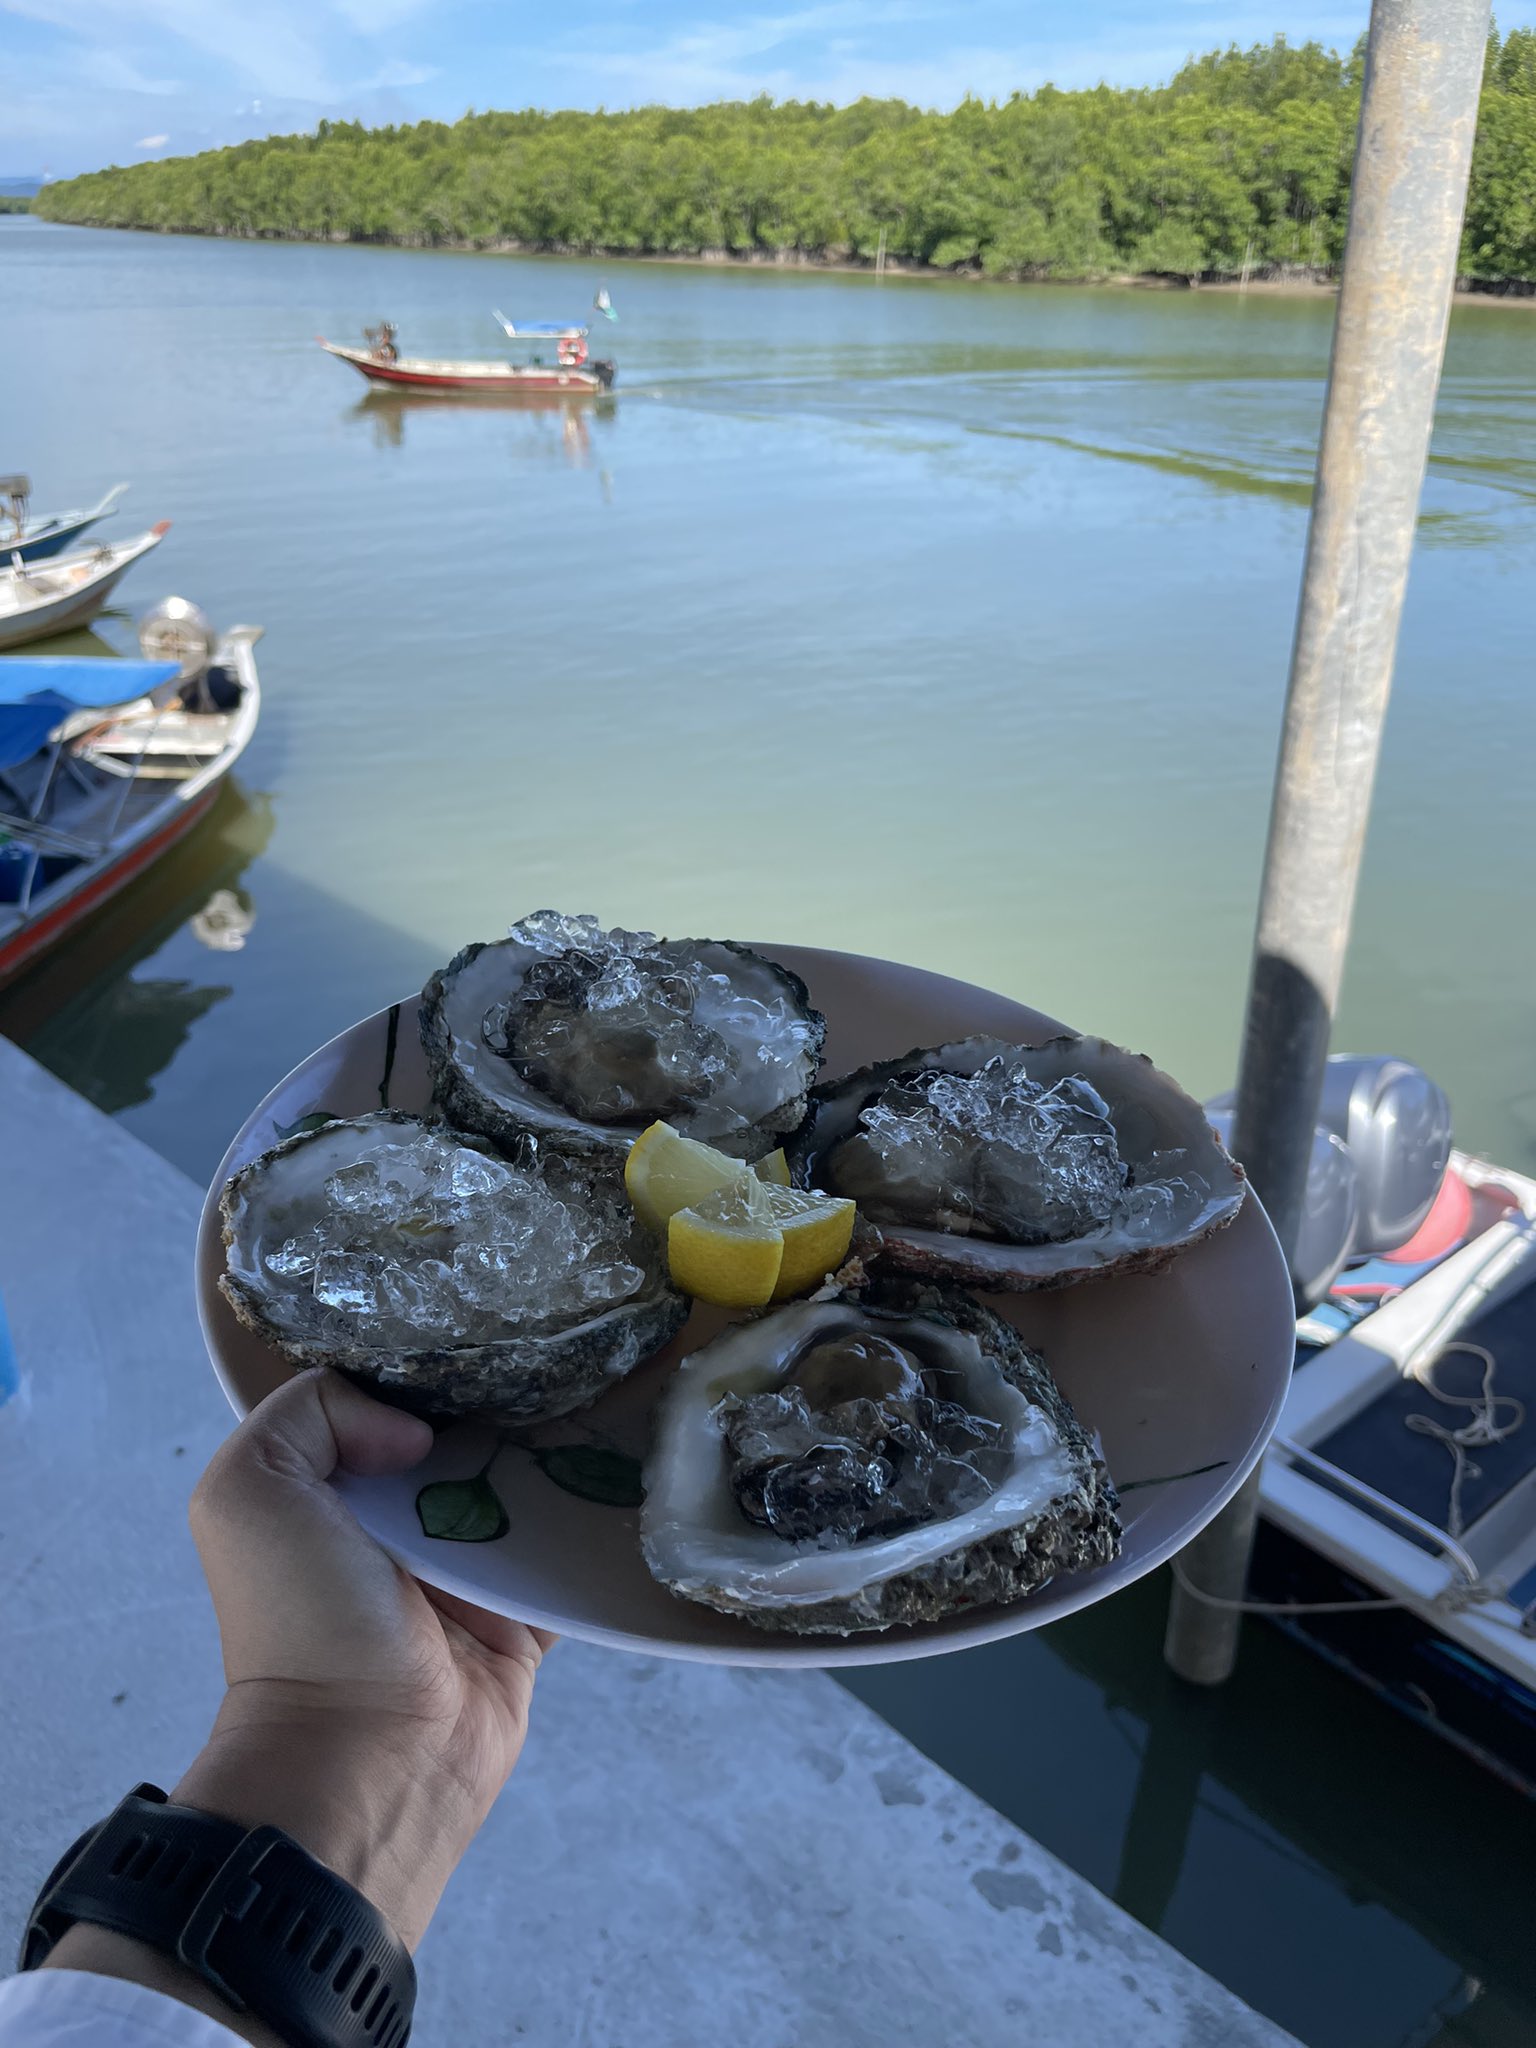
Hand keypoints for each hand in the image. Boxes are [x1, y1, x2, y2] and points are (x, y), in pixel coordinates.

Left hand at [174, 1367, 552, 1946]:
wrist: (366, 1756)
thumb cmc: (300, 1620)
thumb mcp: (250, 1488)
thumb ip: (310, 1413)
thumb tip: (416, 1431)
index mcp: (329, 1490)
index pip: (379, 1401)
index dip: (415, 1363)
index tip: (466, 1319)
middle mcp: (395, 1524)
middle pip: (459, 1435)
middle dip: (498, 1395)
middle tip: (550, 1346)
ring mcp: (465, 1572)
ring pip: (523, 1487)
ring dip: (556, 1451)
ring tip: (600, 1386)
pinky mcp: (524, 1615)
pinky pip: (570, 1555)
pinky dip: (596, 1521)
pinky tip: (628, 1463)